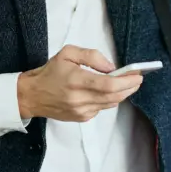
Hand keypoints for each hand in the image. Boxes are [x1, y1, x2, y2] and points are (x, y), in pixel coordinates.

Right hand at [17, 45, 142, 122]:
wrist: (32, 95)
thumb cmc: (50, 72)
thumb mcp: (68, 53)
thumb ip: (92, 56)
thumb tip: (111, 67)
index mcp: (76, 80)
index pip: (108, 84)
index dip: (126, 81)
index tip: (137, 75)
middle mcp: (79, 99)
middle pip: (114, 96)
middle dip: (129, 88)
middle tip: (137, 79)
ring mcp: (81, 111)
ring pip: (110, 104)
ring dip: (122, 94)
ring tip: (128, 84)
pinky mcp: (81, 118)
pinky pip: (101, 108)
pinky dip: (108, 100)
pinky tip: (106, 92)